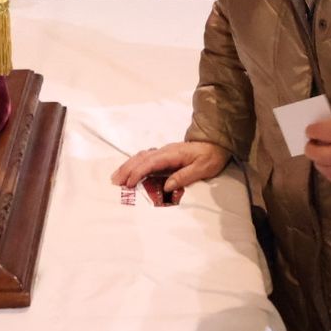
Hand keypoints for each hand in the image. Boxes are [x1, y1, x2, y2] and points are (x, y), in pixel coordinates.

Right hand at [110, 141, 229, 191]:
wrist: (216, 144)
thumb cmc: (210, 157)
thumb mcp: (202, 169)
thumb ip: (184, 176)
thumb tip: (167, 186)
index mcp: (173, 154)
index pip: (151, 162)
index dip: (138, 172)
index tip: (129, 183)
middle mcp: (165, 151)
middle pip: (141, 158)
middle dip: (127, 169)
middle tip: (115, 182)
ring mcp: (163, 152)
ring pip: (141, 157)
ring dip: (128, 166)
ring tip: (117, 178)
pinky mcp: (164, 155)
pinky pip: (145, 158)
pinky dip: (134, 164)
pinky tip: (129, 171)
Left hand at [304, 104, 330, 188]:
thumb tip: (323, 129)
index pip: (322, 133)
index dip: (313, 131)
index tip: (311, 130)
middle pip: (322, 155)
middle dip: (311, 149)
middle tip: (310, 145)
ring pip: (328, 170)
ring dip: (319, 163)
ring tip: (318, 156)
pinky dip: (330, 175)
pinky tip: (329, 168)